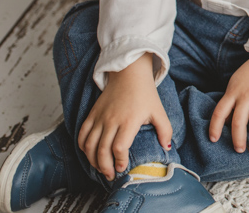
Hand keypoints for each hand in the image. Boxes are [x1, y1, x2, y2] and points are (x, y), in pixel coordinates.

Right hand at [78, 54, 171, 180]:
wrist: (129, 74)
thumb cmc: (145, 93)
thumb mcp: (159, 111)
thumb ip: (165, 130)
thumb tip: (166, 147)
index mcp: (129, 121)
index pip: (119, 147)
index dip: (119, 161)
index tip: (122, 168)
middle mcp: (112, 120)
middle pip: (102, 150)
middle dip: (105, 167)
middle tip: (110, 175)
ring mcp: (100, 117)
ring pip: (89, 145)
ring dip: (92, 160)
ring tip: (100, 168)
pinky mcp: (92, 114)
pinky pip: (82, 133)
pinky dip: (82, 146)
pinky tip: (89, 153)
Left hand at [209, 55, 248, 152]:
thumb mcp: (235, 83)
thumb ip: (230, 101)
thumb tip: (224, 121)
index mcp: (233, 92)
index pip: (219, 112)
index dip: (214, 127)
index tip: (213, 140)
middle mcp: (245, 95)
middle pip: (238, 121)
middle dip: (238, 139)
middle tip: (240, 150)